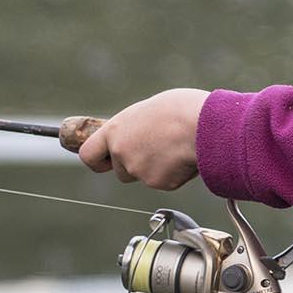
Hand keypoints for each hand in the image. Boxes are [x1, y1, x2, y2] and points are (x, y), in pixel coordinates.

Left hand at [75, 88, 207, 190]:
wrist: (203, 125)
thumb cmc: (180, 109)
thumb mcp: (148, 110)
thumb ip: (134, 128)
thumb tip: (136, 137)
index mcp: (115, 131)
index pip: (89, 155)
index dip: (98, 159)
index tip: (106, 159)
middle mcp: (122, 153)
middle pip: (121, 171)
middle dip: (135, 164)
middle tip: (157, 147)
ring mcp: (140, 171)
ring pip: (144, 176)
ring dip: (155, 167)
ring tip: (175, 146)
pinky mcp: (160, 183)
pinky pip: (165, 181)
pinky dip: (174, 173)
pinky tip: (184, 155)